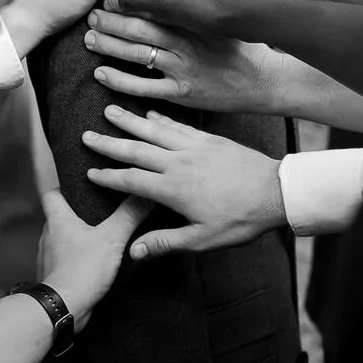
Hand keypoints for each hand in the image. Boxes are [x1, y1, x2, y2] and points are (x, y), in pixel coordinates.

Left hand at [37, 187, 150, 330]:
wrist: (64, 308)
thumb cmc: (82, 269)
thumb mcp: (112, 238)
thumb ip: (129, 215)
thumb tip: (145, 194)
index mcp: (58, 219)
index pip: (52, 193)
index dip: (64, 187)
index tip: (82, 187)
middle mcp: (48, 236)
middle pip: (60, 216)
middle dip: (78, 213)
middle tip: (101, 211)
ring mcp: (49, 257)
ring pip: (63, 239)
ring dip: (78, 238)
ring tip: (102, 236)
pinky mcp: (55, 275)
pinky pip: (66, 260)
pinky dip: (78, 258)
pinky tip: (95, 262)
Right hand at [83, 106, 285, 257]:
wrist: (275, 192)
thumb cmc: (241, 219)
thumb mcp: (203, 239)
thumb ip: (166, 242)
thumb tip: (133, 252)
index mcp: (173, 190)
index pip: (131, 181)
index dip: (108, 177)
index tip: (89, 172)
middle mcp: (178, 164)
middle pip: (136, 150)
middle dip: (109, 143)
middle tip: (86, 135)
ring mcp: (194, 148)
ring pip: (154, 131)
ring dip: (130, 121)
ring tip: (110, 110)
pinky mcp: (209, 139)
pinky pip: (179, 125)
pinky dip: (161, 118)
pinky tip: (150, 114)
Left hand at [85, 8, 283, 114]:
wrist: (263, 81)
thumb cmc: (240, 49)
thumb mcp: (220, 22)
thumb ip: (197, 7)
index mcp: (192, 23)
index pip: (154, 9)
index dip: (128, 3)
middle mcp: (185, 44)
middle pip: (140, 29)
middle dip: (111, 22)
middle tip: (90, 17)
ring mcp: (183, 69)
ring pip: (138, 55)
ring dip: (109, 47)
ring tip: (88, 41)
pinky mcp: (182, 92)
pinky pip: (145, 87)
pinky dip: (120, 80)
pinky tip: (101, 74)